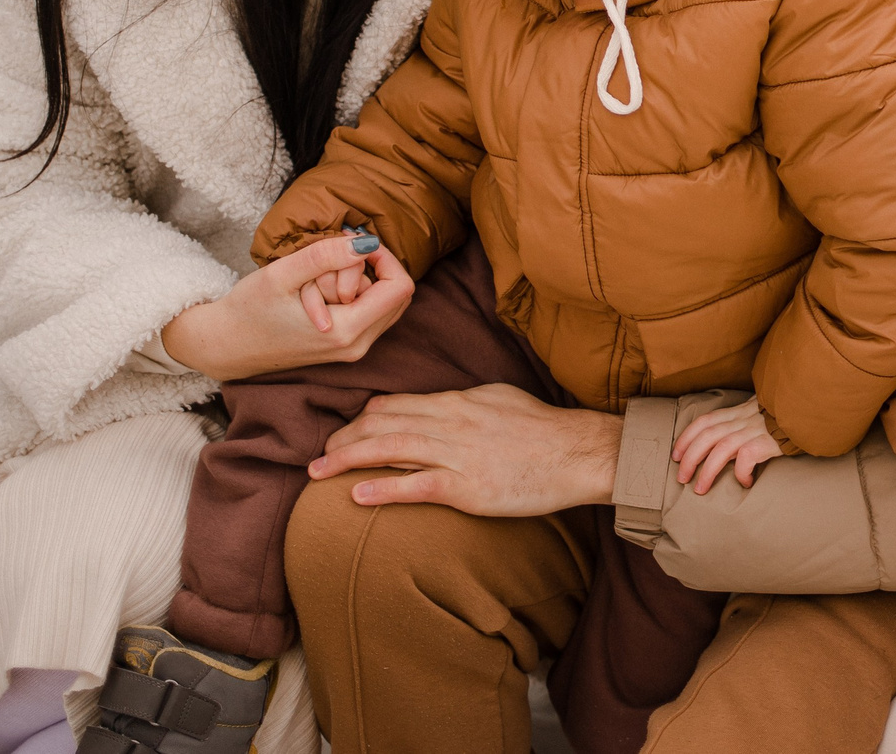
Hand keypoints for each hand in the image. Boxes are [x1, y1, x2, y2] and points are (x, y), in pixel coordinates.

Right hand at [160, 235, 411, 381]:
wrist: (225, 346)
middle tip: (332, 256)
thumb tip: (368, 242)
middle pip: (396, 295)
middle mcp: (357, 347)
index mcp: (347, 332)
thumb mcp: (283, 274)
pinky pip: (368, 314)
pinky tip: (320, 287)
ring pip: (384, 304)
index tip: (354, 243)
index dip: (385, 257)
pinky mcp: (343, 348)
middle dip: (371, 269)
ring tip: (318, 275)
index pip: (400, 287)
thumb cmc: (248, 310)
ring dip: (360, 281)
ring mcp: (351, 351)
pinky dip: (354, 295)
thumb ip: (325, 256)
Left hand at [306, 384, 620, 514]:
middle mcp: (451, 421)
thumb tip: (437, 407)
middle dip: (344, 438)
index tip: (345, 431)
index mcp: (457, 401)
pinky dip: (383, 488)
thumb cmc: (543, 429)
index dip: (362, 418)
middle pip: (382, 423)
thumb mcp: (499, 400)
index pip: (396, 403)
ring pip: (390, 449)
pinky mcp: (468, 487)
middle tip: (318, 454)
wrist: (578, 453)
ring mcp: (458, 454)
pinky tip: (356, 495)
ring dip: (347, 459)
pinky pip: (417, 485)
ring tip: (318, 470)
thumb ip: (463, 404)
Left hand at [671, 397, 783, 494]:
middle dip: (689, 457)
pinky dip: (740, 473)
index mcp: (738, 412)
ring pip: (721, 449)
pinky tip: (745, 483)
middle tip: (681, 478)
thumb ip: (744, 420)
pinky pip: (746, 458)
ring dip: (706, 470)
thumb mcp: (760, 411)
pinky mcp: (768, 441)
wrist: (809, 408)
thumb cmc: (786, 415)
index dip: (686, 437)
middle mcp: (742, 420)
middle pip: (706, 436)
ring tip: (700, 489)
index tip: (676, 454)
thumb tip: (729, 439)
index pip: (705, 421)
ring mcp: (754, 430)